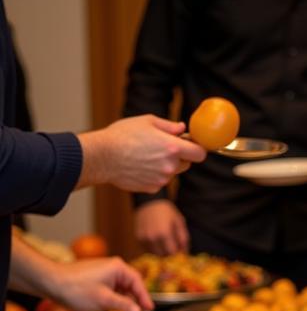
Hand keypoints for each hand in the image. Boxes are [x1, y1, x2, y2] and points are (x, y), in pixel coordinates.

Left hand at [47, 256, 154, 310]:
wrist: (50, 282)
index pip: (138, 283)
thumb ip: (124, 306)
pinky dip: (112, 298)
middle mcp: (113, 267)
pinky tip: (110, 309)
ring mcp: (103, 271)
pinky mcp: (95, 277)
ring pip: (120, 288)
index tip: (149, 310)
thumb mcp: (104, 300)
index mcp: (118, 268)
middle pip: (130, 285)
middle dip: (134, 300)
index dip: (145, 298)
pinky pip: (110, 288)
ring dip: (122, 300)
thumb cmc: (77, 290)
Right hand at [80, 115, 206, 193]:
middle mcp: (170, 166)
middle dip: (180, 156)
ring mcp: (162, 179)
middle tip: (162, 147)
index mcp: (173, 148)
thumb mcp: (147, 122)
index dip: (197, 149)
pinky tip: (139, 166)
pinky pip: (160, 181)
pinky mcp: (152, 188)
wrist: (102, 156)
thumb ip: (169, 126)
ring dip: (166, 166)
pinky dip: (154, 174)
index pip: (200, 154)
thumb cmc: (122, 135)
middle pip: (187, 164)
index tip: (190, 145)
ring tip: (146, 155)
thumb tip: (182, 129)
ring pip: (173, 172)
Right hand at [135, 200, 188, 255]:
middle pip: (162, 255)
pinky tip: (156, 239)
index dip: (177, 252)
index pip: (172, 253)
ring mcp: (143, 238)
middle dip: (169, 253)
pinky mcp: (138, 238)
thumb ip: (183, 238)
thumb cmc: (167, 212)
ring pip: (154, 253)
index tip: (179, 249)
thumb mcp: (179, 222)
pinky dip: (153, 248)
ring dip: (160, 251)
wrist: (149, 202)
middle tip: (172, 246)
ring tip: (164, 241)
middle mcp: (152, 237)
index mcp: (164, 233)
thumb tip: (185, 252)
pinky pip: (147, 249)